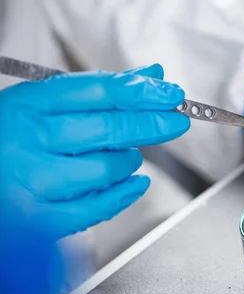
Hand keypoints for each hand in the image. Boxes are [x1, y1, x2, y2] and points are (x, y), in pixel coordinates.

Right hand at [0, 64, 189, 239]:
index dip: (144, 91)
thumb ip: (97, 89)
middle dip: (153, 124)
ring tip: (129, 155)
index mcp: (26, 105)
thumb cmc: (5, 138)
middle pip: (109, 128)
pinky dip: (124, 195)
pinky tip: (136, 183)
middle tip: (176, 120)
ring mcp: (32, 181)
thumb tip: (152, 74)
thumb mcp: (39, 104)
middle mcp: (27, 140)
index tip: (171, 93)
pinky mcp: (38, 219)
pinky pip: (96, 207)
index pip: (99, 91)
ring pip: (107, 168)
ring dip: (130, 161)